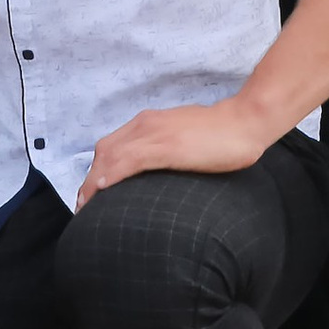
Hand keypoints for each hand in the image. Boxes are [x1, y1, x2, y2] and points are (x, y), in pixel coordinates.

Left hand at [82, 89, 274, 196]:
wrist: (244, 122)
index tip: (90, 193)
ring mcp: (155, 133)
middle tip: (84, 206)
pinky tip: (104, 188)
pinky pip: (131, 159)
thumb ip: (167, 150)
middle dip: (89, 179)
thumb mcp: (184, 140)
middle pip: (105, 151)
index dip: (96, 169)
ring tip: (87, 206)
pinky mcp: (167, 146)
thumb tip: (158, 171)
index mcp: (149, 123)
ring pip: (112, 155)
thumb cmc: (221, 134)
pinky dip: (113, 173)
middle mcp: (146, 124)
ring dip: (94, 181)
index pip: (111, 146)